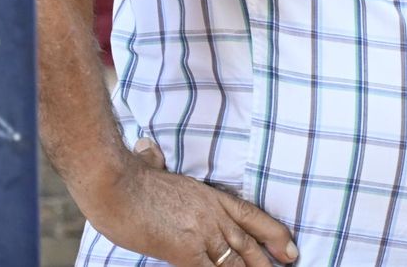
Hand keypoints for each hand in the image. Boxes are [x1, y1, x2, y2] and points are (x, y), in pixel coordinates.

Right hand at [83, 137, 297, 266]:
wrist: (115, 182)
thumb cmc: (126, 175)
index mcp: (209, 195)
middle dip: (266, 260)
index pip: (250, 215)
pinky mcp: (184, 250)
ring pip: (234, 261)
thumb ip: (158, 163)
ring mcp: (201, 232)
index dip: (273, 234)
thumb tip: (149, 150)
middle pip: (247, 243)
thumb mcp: (154, 166)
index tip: (290, 248)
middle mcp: (211, 214)